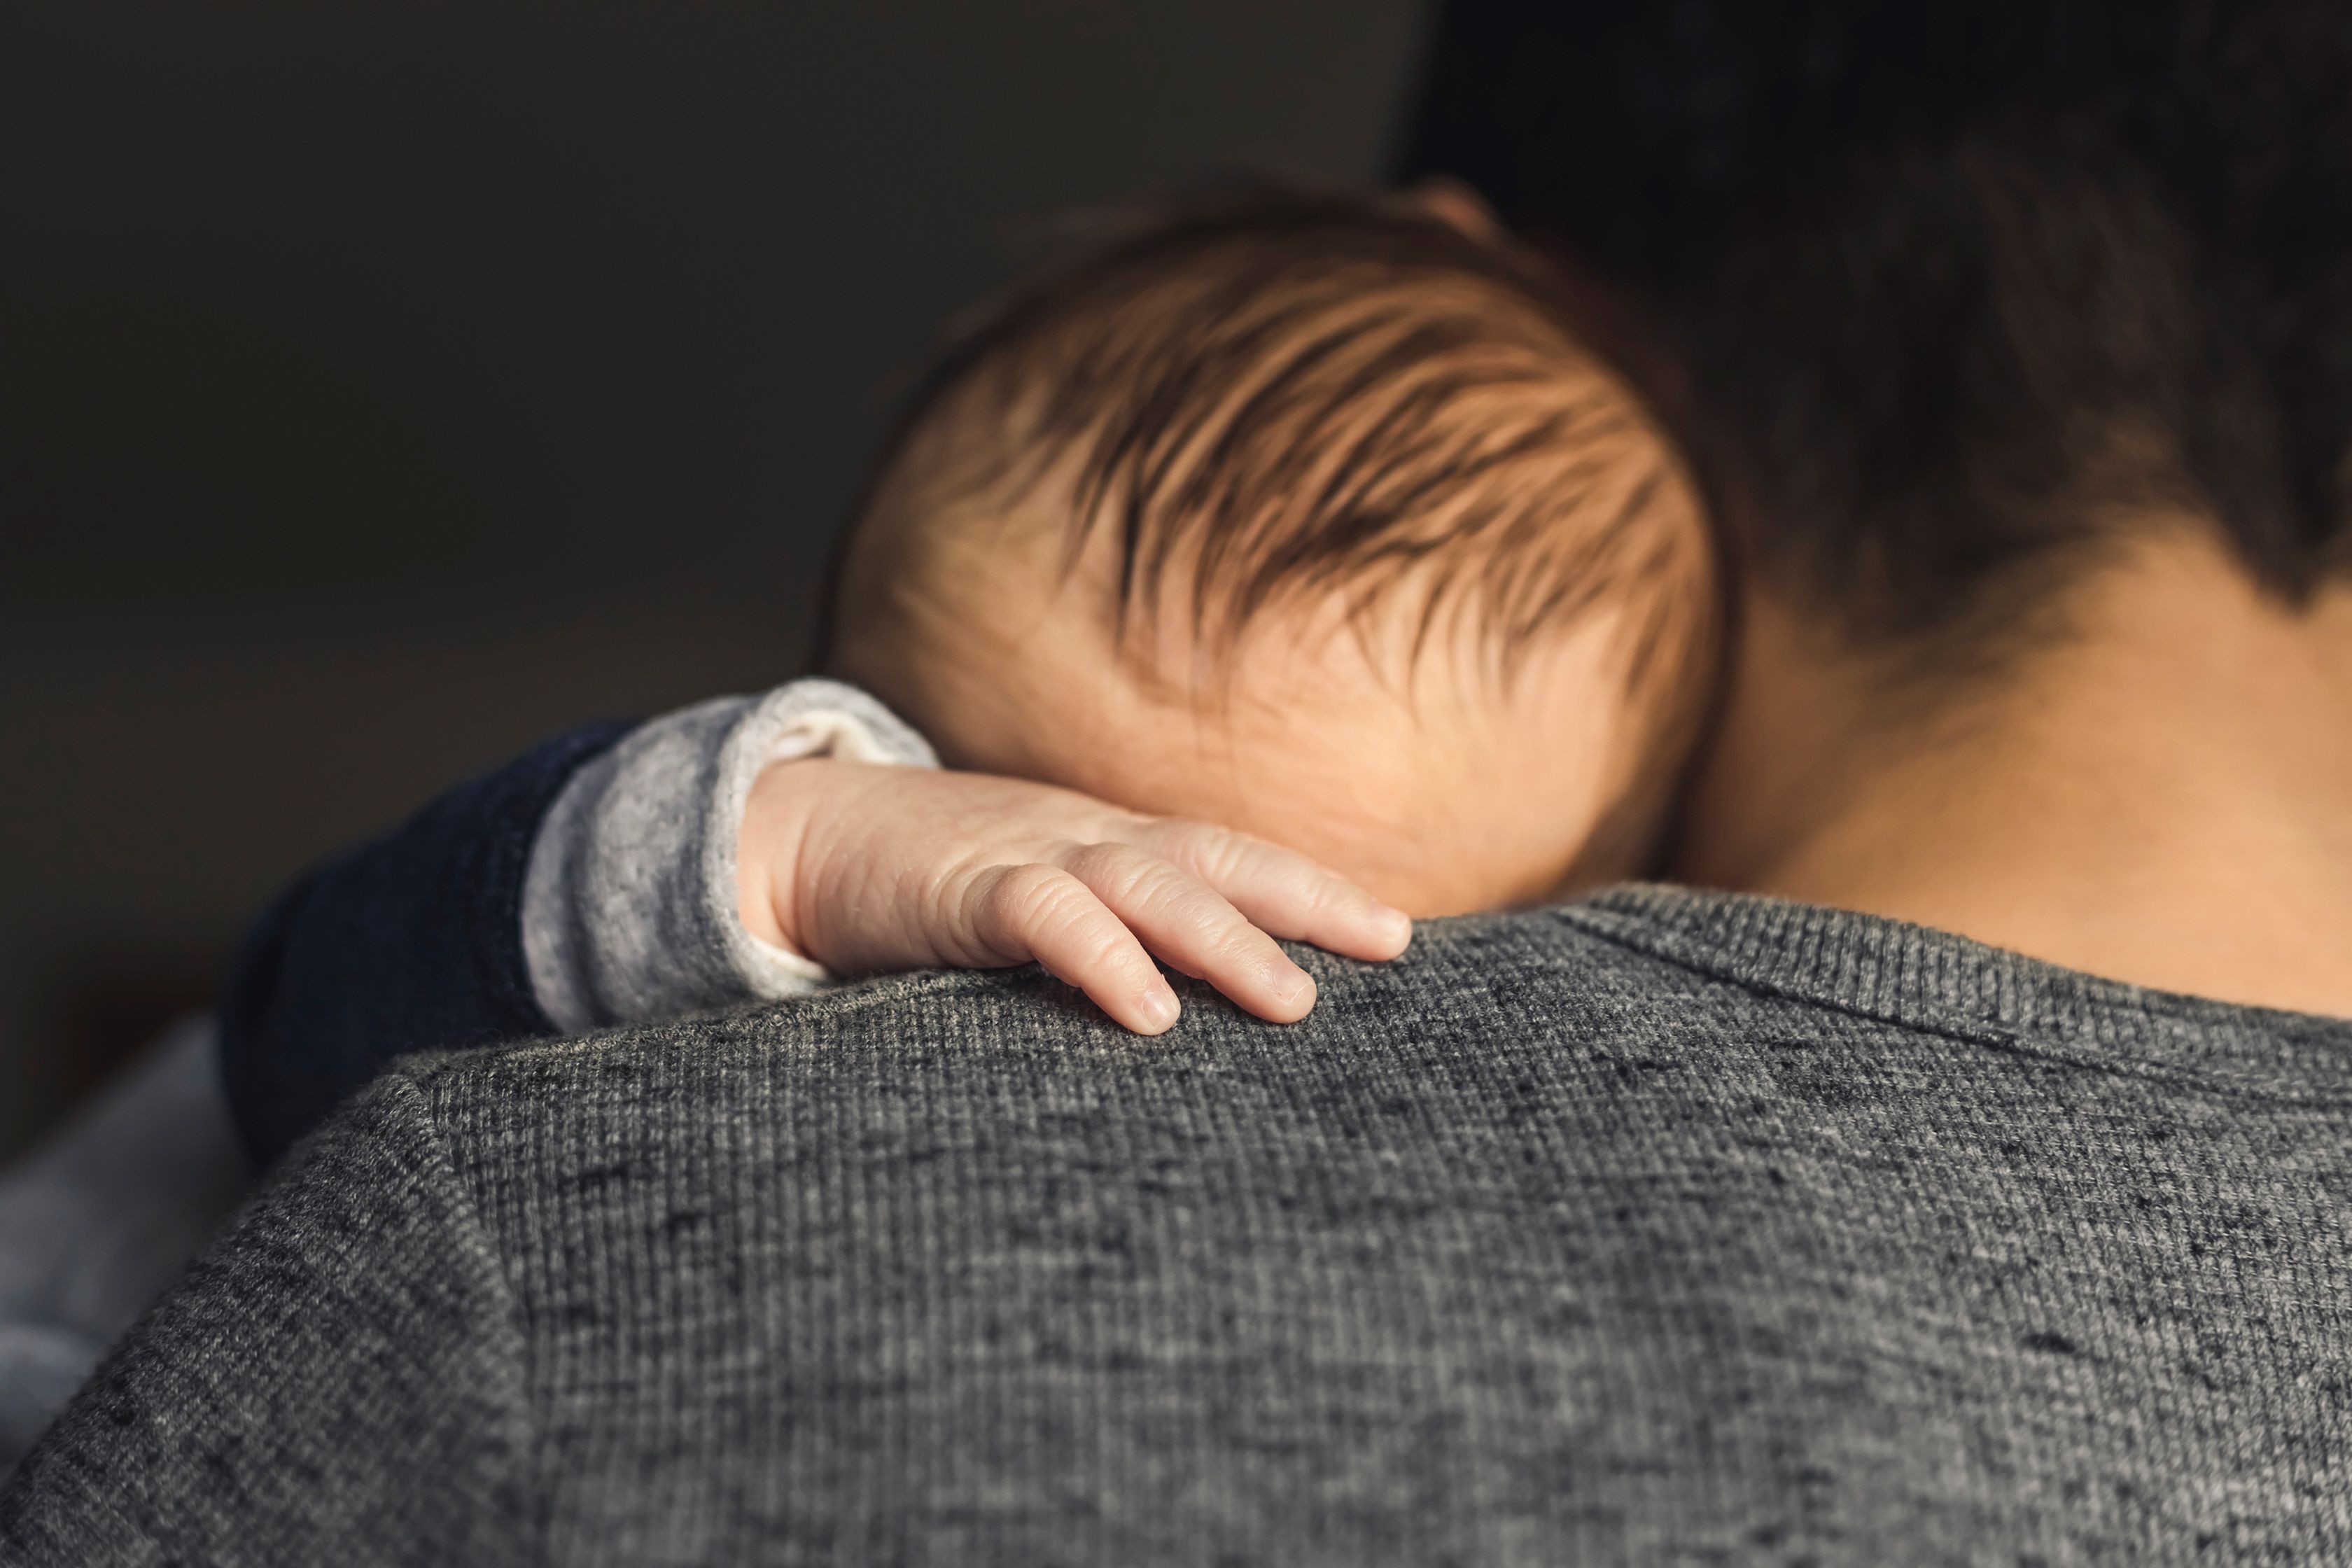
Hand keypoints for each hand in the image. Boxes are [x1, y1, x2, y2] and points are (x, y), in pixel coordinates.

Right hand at [738, 758, 1411, 1033]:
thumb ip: (1107, 939)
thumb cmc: (930, 887)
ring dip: (1222, 937)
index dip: (1314, 888)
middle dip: (1305, 899)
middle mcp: (1083, 841)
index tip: (1399, 933)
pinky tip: (1147, 1009)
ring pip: (1145, 884)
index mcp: (1109, 846)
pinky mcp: (958, 889)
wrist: (797, 836)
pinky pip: (1042, 916)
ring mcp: (1023, 856)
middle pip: (1215, 857)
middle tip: (1387, 945)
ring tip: (1290, 1000)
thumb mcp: (1037, 903)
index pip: (1230, 857)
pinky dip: (1100, 955)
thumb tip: (1190, 1011)